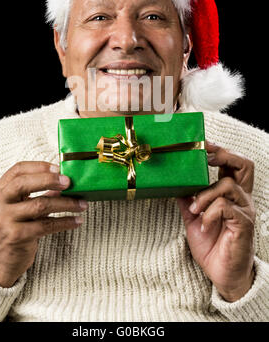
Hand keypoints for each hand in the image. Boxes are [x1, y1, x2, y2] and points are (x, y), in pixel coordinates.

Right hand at [0, 161, 87, 287]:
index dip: (40, 166)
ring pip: (39, 205)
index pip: (18, 170)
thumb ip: (39, 192)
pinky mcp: (15, 236)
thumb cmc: (16, 227)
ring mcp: (4, 220)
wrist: (3, 259)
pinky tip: (76, 221)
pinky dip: (64, 222)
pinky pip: (45, 225)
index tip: (59, 168)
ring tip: (82, 204)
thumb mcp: (22, 206)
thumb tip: (66, 181)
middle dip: (49, 180)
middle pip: (24, 184)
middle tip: (69, 182)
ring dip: (65, 203)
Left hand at [176, 141, 255, 301]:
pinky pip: (225, 207)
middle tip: (205, 158)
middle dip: (223, 156)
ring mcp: (244, 210)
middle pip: (244, 164)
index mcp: (231, 194)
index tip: (202, 145)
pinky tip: (203, 224)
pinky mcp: (243, 224)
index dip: (220, 151)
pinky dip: (209, 213)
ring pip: (228, 185)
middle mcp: (242, 198)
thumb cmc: (212, 246)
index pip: (233, 163)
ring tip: (194, 209)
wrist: (221, 274)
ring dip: (205, 195)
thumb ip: (188, 199)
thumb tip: (174, 183)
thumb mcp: (193, 218)